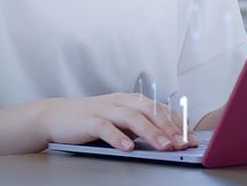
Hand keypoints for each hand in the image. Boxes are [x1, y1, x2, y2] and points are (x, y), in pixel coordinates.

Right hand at [41, 92, 197, 151]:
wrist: (55, 116)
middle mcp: (121, 101)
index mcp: (132, 100)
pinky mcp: (89, 120)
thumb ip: (140, 126)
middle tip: (183, 143)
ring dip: (151, 133)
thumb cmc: (92, 119)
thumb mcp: (120, 120)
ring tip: (164, 146)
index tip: (191, 137)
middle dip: (170, 128)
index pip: (160, 109)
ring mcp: (105, 109)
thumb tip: (167, 138)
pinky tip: (128, 147)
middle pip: (151, 112)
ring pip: (133, 118)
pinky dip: (119, 137)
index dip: (177, 123)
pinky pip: (106, 127)